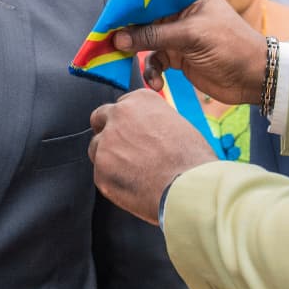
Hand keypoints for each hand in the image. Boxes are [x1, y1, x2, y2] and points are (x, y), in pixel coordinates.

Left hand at [89, 89, 219, 224]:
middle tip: (120, 150)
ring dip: (108, 158)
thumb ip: (152, 123)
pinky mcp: (100, 170)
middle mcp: (119, 115)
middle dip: (106, 132)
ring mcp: (106, 142)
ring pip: (97, 148)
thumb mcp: (177, 125)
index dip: (126, 122)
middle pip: (100, 119)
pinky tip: (134, 188)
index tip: (132, 133)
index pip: (122, 105)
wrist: (188, 187)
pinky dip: (113, 182)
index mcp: (140, 100)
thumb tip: (144, 133)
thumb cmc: (192, 160)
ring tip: (134, 174)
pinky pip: (101, 175)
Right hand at [110, 0, 268, 105]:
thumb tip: (118, 38)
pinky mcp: (177, 54)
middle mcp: (180, 9)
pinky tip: (157, 83)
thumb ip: (154, 35)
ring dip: (137, 53)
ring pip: (145, 39)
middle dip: (127, 31)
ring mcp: (178, 32)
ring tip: (126, 63)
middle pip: (143, 15)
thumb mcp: (191, 36)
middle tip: (107, 42)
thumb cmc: (230, 46)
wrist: (254, 78)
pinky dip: (152, 71)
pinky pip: (154, 60)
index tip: (110, 15)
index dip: (129, 1)